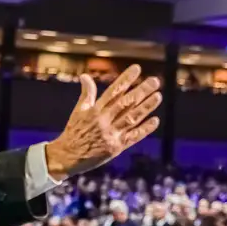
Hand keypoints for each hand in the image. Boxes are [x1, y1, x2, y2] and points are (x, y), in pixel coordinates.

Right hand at [45, 66, 161, 180]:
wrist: (68, 156)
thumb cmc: (74, 132)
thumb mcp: (78, 111)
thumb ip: (86, 94)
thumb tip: (85, 76)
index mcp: (95, 110)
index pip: (113, 91)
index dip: (125, 79)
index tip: (137, 68)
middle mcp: (104, 120)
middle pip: (126, 103)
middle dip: (141, 91)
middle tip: (155, 81)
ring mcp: (111, 134)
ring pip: (132, 118)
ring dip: (146, 107)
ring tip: (158, 96)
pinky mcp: (116, 148)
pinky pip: (133, 137)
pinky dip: (144, 129)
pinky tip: (155, 120)